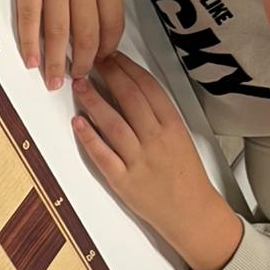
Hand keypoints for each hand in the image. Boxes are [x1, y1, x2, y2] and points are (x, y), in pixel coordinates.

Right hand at [1, 0, 123, 87]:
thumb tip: (92, 0)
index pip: (111, 21)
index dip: (106, 46)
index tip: (100, 60)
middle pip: (85, 33)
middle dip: (82, 62)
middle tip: (77, 80)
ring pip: (58, 32)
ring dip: (56, 62)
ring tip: (53, 82)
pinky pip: (29, 17)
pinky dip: (30, 41)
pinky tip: (30, 59)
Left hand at [73, 55, 243, 269]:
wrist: (192, 213)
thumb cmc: (185, 176)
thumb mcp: (180, 138)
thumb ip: (159, 115)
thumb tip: (133, 89)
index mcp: (173, 126)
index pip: (148, 88)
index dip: (128, 68)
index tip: (113, 56)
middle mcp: (156, 140)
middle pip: (130, 100)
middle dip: (109, 76)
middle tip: (92, 61)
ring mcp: (139, 161)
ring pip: (113, 124)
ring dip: (94, 102)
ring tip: (78, 85)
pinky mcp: (124, 181)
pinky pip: (103, 156)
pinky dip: (89, 139)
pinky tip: (77, 123)